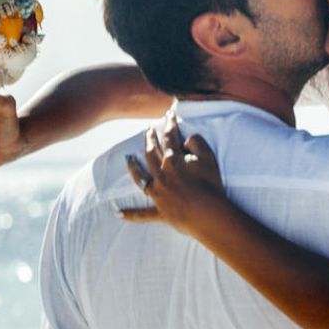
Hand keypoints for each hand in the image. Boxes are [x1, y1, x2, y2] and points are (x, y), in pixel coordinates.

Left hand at [120, 118, 227, 234]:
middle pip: (151, 153)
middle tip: (148, 130)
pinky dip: (130, 214)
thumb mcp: (209, 157)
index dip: (170, 124)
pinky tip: (117, 213)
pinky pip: (142, 213)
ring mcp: (158, 193)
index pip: (170, 138)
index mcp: (173, 160)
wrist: (209, 214)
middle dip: (149, 139)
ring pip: (140, 177)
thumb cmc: (211, 184)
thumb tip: (185, 140)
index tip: (169, 114)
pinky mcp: (160, 211)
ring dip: (133, 167)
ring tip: (128, 159)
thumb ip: (196, 142)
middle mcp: (161, 175)